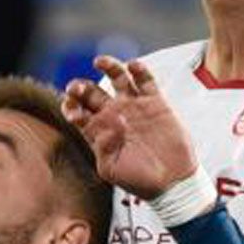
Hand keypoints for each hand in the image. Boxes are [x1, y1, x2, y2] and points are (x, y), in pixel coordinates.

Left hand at [60, 55, 198, 198]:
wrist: (171, 181)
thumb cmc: (139, 180)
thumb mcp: (112, 170)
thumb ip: (101, 149)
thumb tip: (101, 126)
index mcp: (99, 130)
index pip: (78, 111)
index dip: (71, 106)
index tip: (73, 110)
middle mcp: (114, 115)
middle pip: (92, 92)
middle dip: (80, 86)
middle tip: (77, 87)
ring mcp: (134, 107)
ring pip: (117, 78)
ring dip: (107, 66)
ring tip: (99, 61)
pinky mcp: (155, 103)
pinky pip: (145, 80)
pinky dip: (139, 70)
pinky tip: (133, 66)